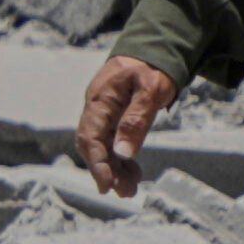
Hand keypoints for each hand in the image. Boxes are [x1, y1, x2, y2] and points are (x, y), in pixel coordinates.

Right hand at [73, 54, 184, 196]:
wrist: (154, 51)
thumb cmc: (152, 68)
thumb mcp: (150, 90)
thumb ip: (136, 120)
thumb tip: (123, 153)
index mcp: (100, 99)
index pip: (90, 136)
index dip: (96, 163)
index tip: (106, 184)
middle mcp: (97, 109)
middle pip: (93, 146)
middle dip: (106, 171)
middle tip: (125, 193)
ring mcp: (104, 114)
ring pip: (103, 147)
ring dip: (115, 170)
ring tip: (131, 189)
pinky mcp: (114, 119)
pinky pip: (112, 143)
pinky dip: (121, 160)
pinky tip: (134, 173)